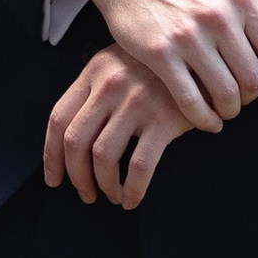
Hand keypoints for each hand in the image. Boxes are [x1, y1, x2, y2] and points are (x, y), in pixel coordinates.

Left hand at [42, 46, 199, 208]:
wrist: (207, 59)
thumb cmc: (163, 67)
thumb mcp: (123, 62)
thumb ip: (98, 88)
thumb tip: (74, 139)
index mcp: (95, 71)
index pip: (58, 117)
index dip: (51, 154)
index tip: (54, 176)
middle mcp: (111, 84)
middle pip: (75, 141)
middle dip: (76, 176)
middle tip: (85, 193)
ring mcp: (137, 101)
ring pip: (102, 156)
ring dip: (103, 185)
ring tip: (112, 195)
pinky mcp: (164, 119)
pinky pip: (139, 165)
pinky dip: (132, 189)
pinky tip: (132, 198)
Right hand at [48, 0, 257, 131]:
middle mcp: (217, 17)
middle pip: (252, 78)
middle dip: (251, 96)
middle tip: (243, 97)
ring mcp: (187, 38)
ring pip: (224, 92)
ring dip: (230, 110)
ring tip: (226, 109)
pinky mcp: (160, 55)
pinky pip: (190, 99)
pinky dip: (203, 119)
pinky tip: (206, 121)